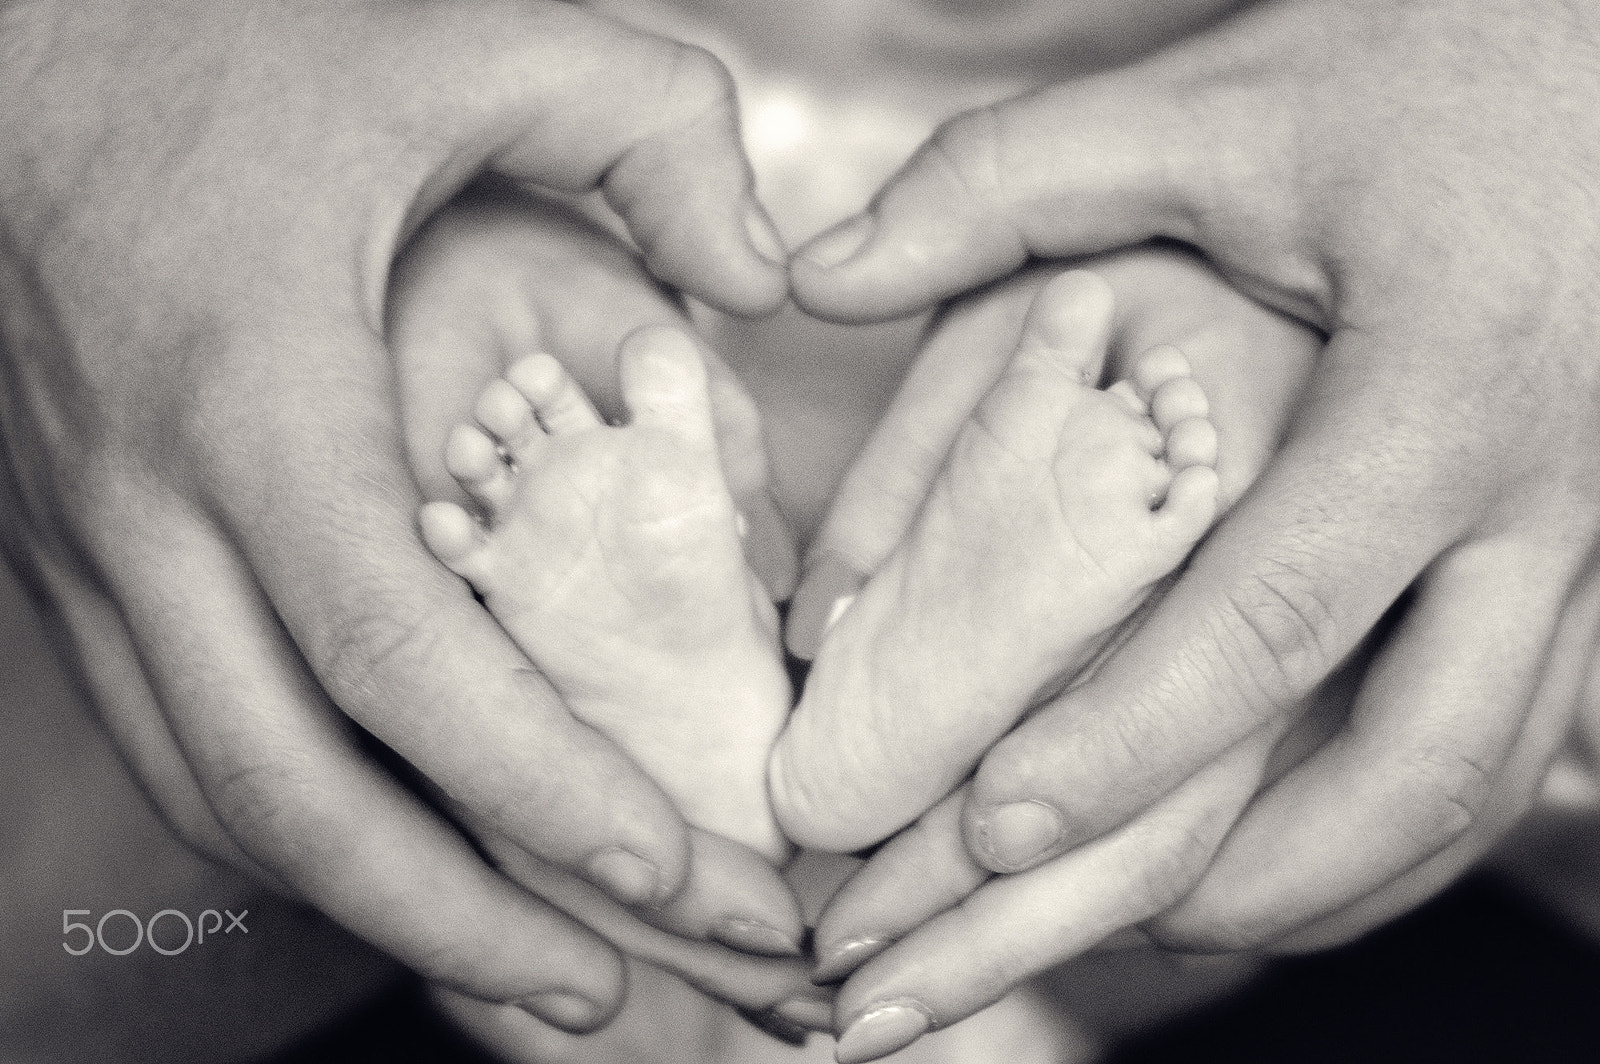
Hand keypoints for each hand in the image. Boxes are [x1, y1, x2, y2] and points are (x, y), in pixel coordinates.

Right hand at [0, 0, 784, 1031]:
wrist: (18, 42)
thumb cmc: (233, 45)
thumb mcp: (467, 40)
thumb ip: (651, 127)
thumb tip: (772, 276)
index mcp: (256, 400)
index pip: (400, 657)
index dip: (539, 784)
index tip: (675, 870)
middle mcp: (154, 510)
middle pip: (295, 791)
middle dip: (466, 920)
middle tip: (623, 991)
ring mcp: (96, 551)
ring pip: (228, 797)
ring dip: (385, 905)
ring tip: (538, 969)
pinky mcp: (84, 558)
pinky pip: (192, 739)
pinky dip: (309, 827)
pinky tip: (413, 853)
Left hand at [785, 0, 1599, 1050]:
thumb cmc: (1430, 76)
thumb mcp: (1220, 111)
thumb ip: (1007, 186)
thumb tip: (817, 273)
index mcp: (1438, 398)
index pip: (1271, 619)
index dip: (1127, 743)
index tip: (994, 831)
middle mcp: (1538, 503)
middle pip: (1406, 766)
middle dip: (1230, 882)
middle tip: (1059, 924)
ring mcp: (1584, 550)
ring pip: (1473, 789)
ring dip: (1312, 886)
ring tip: (1149, 926)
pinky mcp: (1585, 566)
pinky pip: (1508, 748)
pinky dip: (1389, 832)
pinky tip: (1275, 853)